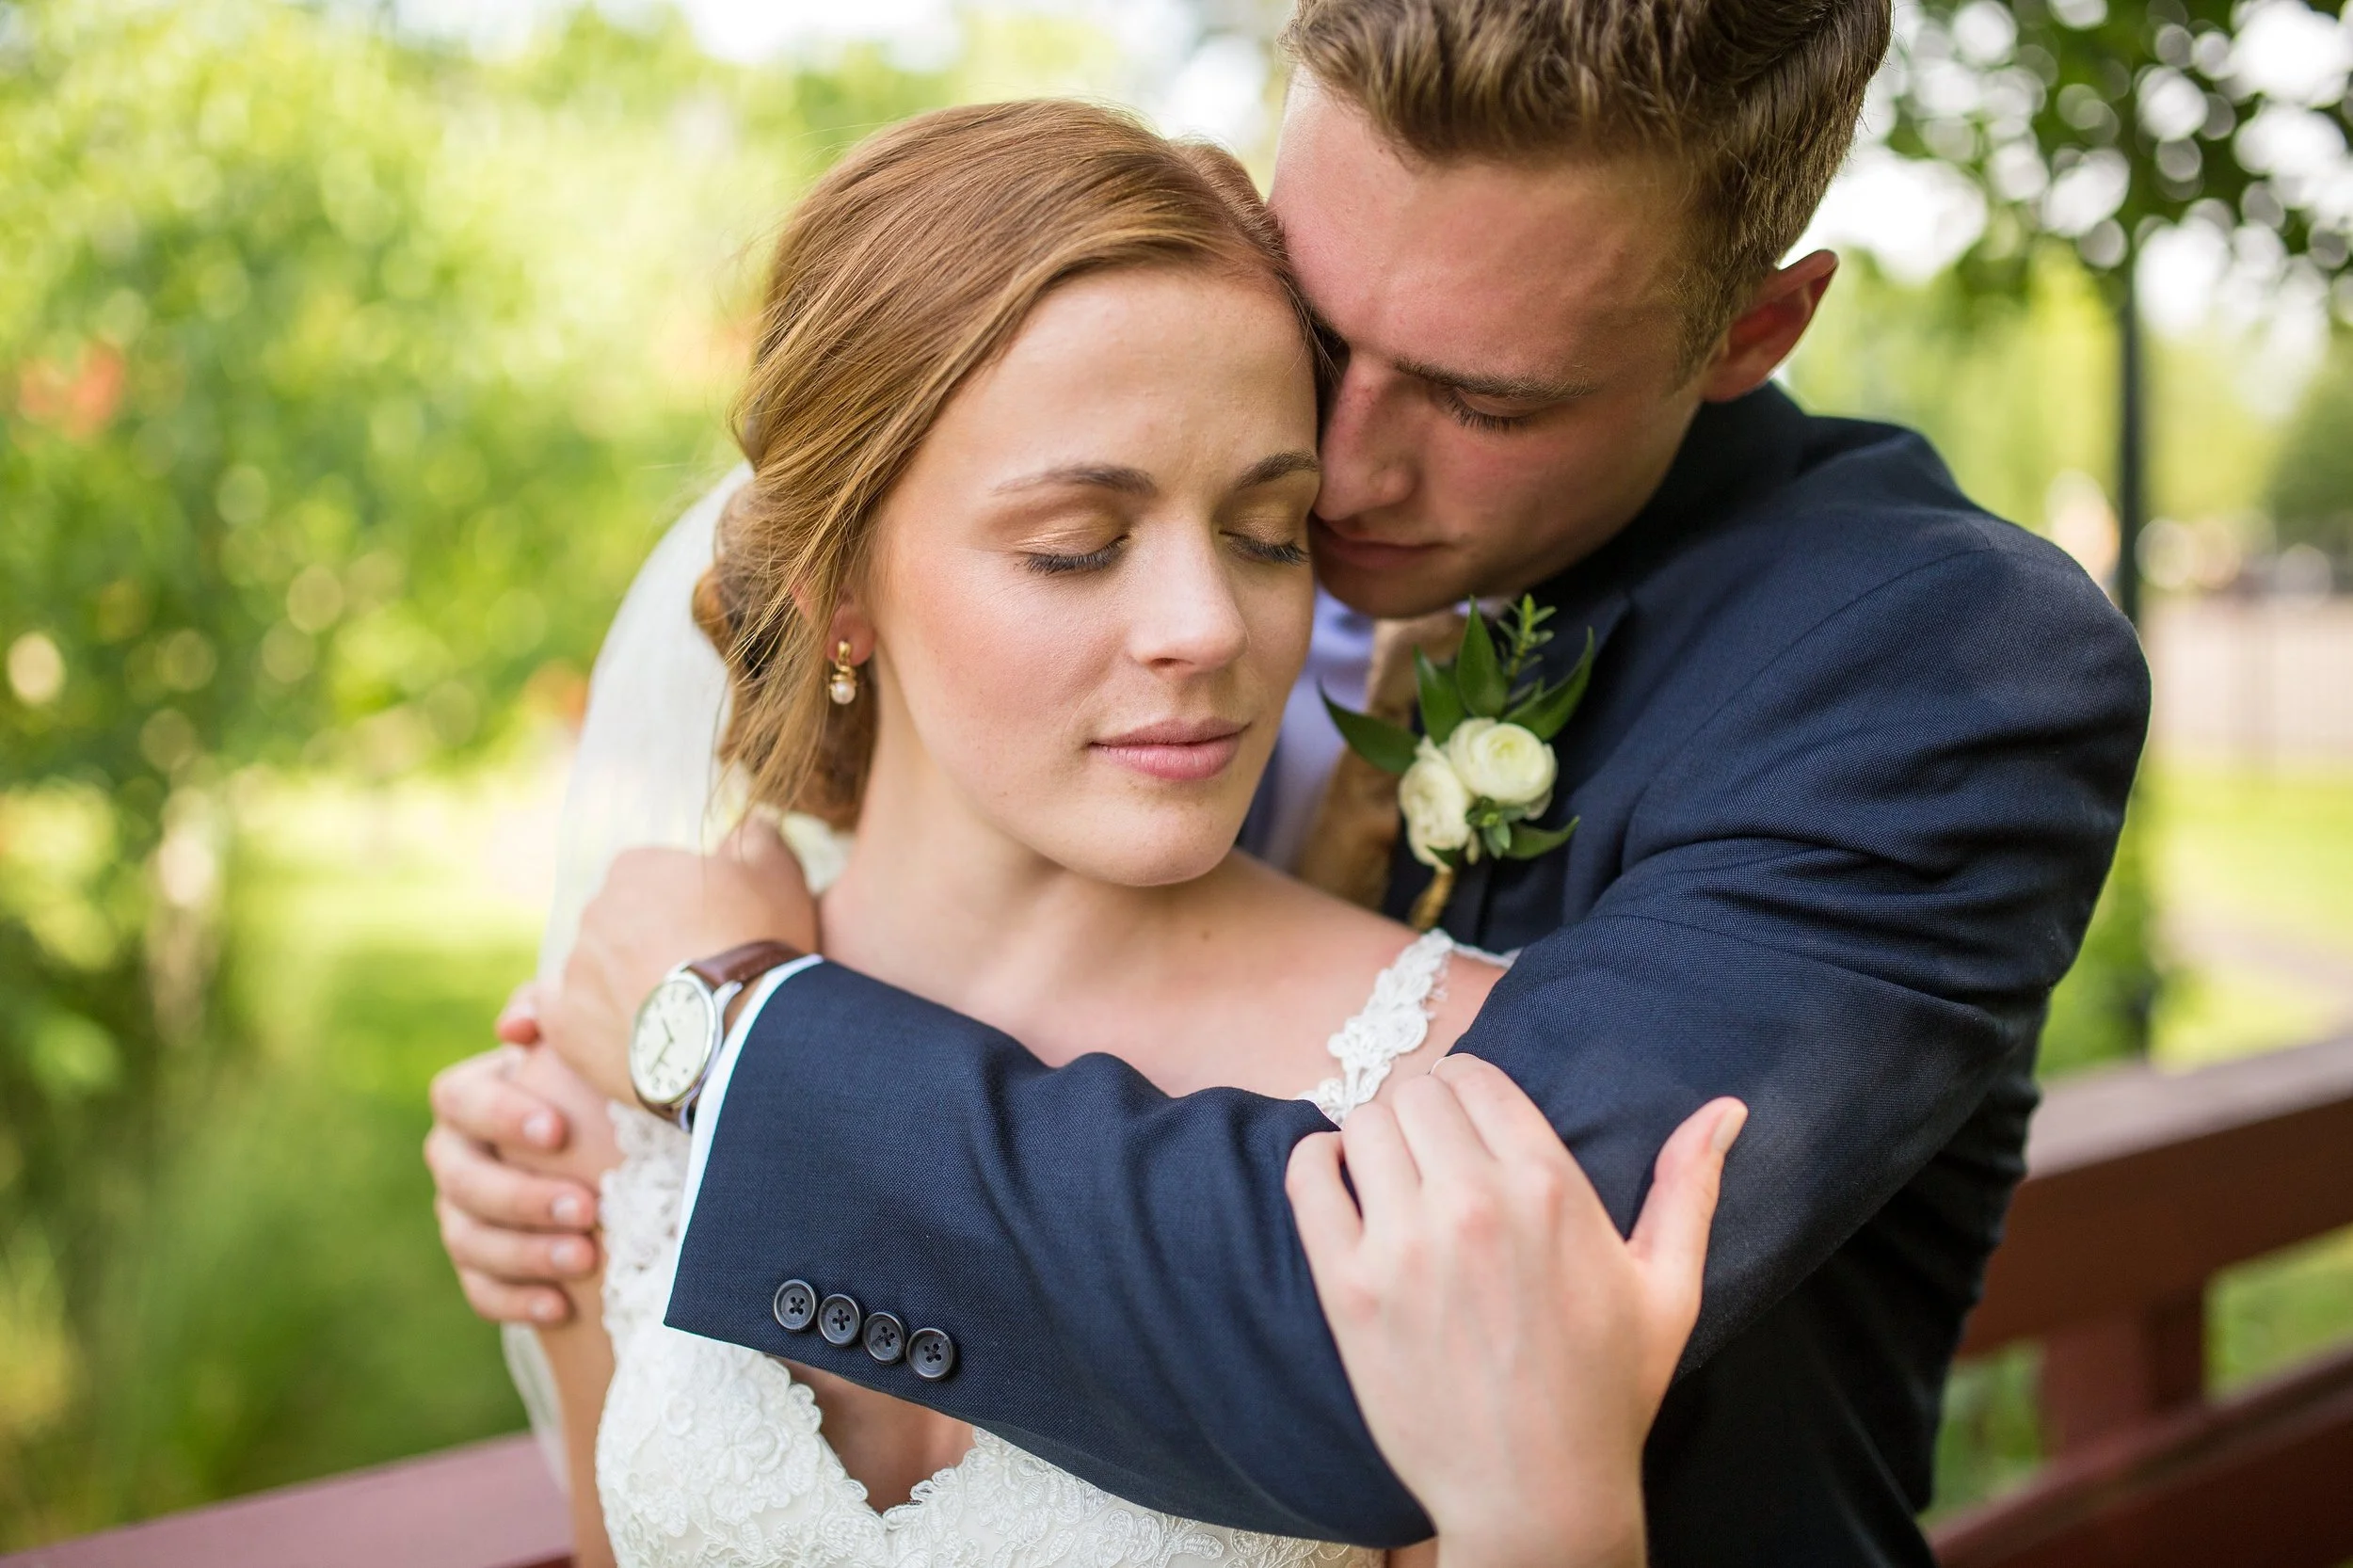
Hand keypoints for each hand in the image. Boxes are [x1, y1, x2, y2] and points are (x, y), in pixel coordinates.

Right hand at [425, 1002, 600, 1325]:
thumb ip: (551, 1015)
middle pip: (462, 1180)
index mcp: (468, 1098)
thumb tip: (515, 1028)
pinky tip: (561, 1307)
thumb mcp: (576, 1043)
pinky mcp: (478, 1266)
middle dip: (523, 1197)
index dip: (500, 1116)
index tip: (558, 1133)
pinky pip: (481, 1290)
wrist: (606, 1146)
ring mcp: (458, 1214)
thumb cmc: (589, 1084)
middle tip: (586, 1209)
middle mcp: (453, 1156)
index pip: (459, 1099)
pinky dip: (516, 1301)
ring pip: (469, 1240)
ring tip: (586, 1259)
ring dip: (526, 1253)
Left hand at [541, 820, 817, 1103]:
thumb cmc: (760, 943)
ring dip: (626, 985)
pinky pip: (562, 1015)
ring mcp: (575, 968)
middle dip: (652, 944)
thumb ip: (756, 838)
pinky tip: (626, 1035)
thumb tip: (748, 821)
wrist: (740, 1031)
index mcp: (635, 868)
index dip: (685, 906)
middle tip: (699, 976)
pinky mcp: (563, 1024)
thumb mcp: (777, 874)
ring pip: (598, 971)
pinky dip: (588, 1022)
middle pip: (622, 925)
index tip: (715, 931)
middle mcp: (593, 911)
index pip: (652, 878)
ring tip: (676, 1018)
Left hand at [1286, 1056, 1745, 1567]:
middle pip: (1416, 1093)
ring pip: (1365, 1124)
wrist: (1537, 1496)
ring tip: (1393, 1175)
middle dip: (1424, 1113)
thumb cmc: (1606, 1393)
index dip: (1466, 1091)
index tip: (1467, 1125)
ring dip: (1375, 1138)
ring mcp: (1403, 1246)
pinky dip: (1318, 1162)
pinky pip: (1309, 1177)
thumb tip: (1726, 1109)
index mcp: (1548, 1188)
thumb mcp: (1667, 1288)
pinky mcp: (1347, 1289)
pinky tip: (1340, 1180)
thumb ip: (1690, 1187)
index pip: (1475, 1076)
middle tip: (1432, 1155)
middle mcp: (1472, 1204)